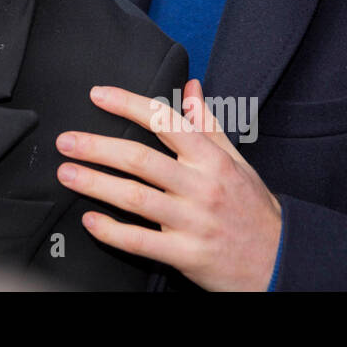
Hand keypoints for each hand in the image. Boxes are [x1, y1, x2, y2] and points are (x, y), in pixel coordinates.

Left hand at [55, 79, 281, 290]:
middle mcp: (202, 187)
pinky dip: (112, 232)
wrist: (280, 260)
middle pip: (141, 160)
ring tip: (67, 173)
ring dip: (96, 184)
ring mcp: (194, 222)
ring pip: (136, 198)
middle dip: (98, 147)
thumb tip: (190, 87)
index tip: (97, 95)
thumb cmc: (252, 208)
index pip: (165, 122)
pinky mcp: (187, 255)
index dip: (128, 105)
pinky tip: (90, 220)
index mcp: (211, 159)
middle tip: (66, 140)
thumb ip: (207, 124)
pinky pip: (142, 242)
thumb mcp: (236, 160)